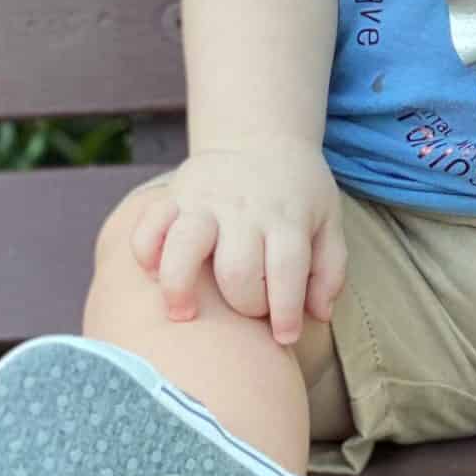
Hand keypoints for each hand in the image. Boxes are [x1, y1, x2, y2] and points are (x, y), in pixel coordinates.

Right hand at [128, 140, 345, 346]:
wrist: (260, 137)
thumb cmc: (298, 192)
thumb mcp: (328, 220)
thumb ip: (329, 268)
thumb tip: (318, 315)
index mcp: (287, 218)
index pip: (287, 269)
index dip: (285, 311)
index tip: (284, 338)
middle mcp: (245, 210)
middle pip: (237, 268)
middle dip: (244, 303)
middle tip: (249, 311)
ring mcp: (205, 201)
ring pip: (186, 244)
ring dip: (180, 284)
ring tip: (183, 313)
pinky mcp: (174, 196)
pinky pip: (150, 223)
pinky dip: (145, 250)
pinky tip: (154, 273)